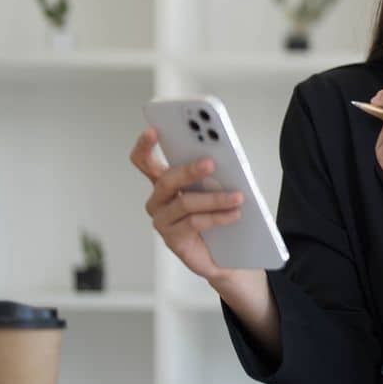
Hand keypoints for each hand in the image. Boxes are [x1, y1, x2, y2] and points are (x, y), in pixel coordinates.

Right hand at [131, 128, 243, 284]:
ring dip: (215, 198)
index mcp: (166, 183)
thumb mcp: (217, 187)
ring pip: (185, 202)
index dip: (145, 147)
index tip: (153, 131)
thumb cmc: (218, 214)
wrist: (226, 252)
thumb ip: (213, 173)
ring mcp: (163, 221)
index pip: (145, 162)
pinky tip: (234, 214)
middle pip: (166, 180)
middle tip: (210, 163)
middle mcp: (159, 201)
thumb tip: (222, 157)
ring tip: (238, 196)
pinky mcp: (173, 239)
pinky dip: (218, 217)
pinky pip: (194, 223)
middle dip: (189, 170)